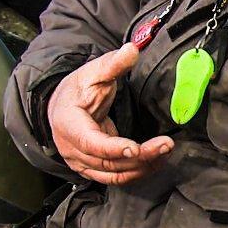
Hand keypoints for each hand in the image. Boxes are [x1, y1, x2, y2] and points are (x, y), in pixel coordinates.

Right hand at [47, 43, 172, 184]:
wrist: (61, 107)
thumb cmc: (77, 90)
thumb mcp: (93, 73)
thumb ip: (112, 64)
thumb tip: (132, 49)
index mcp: (68, 124)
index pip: (91, 142)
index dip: (113, 148)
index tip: (135, 149)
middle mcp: (72, 149)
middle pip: (108, 162)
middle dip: (140, 156)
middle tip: (166, 144)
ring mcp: (81, 163)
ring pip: (115, 175)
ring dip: (143, 166)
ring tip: (166, 151)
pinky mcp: (92, 171)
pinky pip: (116, 178)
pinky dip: (137, 172)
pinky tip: (156, 160)